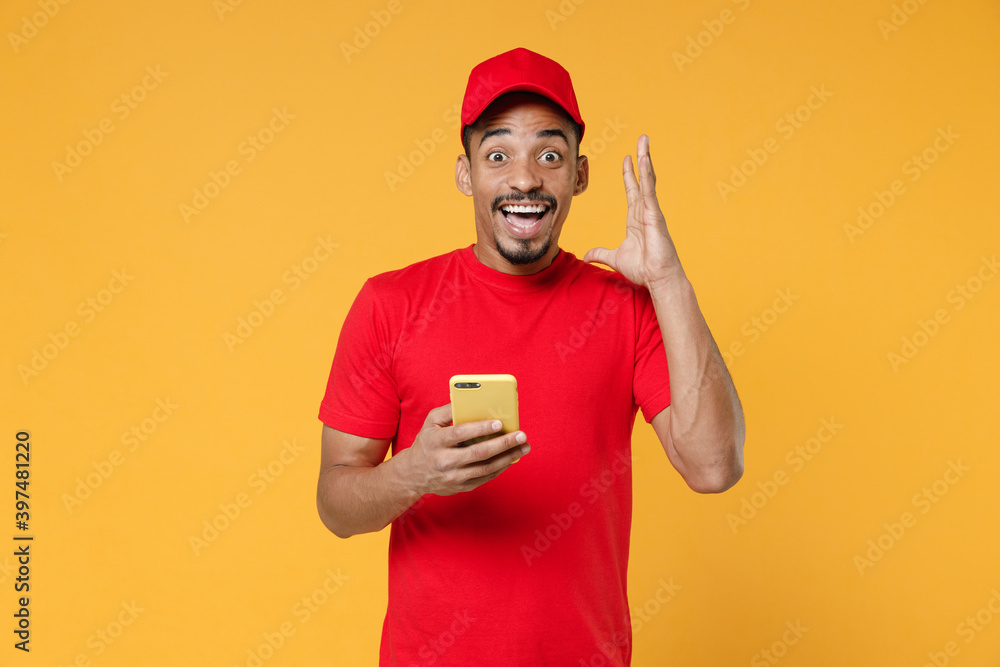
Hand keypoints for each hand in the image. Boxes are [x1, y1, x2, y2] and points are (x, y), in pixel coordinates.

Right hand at [397, 403, 529, 496]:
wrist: (413, 475)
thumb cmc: (426, 443)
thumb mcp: (430, 422)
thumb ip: (449, 410)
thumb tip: (469, 398)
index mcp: (436, 441)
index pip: (460, 434)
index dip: (480, 428)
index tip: (499, 423)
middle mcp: (444, 461)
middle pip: (478, 453)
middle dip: (503, 444)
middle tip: (521, 435)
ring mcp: (453, 477)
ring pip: (485, 468)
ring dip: (508, 457)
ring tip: (523, 447)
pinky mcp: (461, 487)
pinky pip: (485, 478)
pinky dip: (500, 468)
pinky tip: (511, 458)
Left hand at [583, 135, 684, 291]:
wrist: (657, 279)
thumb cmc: (643, 269)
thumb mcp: (615, 258)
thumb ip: (600, 254)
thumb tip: (587, 256)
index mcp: (636, 218)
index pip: (632, 190)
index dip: (629, 174)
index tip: (627, 158)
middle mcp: (645, 211)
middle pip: (642, 179)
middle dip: (641, 159)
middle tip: (642, 139)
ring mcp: (651, 211)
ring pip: (648, 180)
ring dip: (646, 159)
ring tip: (644, 141)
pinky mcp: (655, 215)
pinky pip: (650, 191)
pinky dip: (647, 176)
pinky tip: (644, 161)